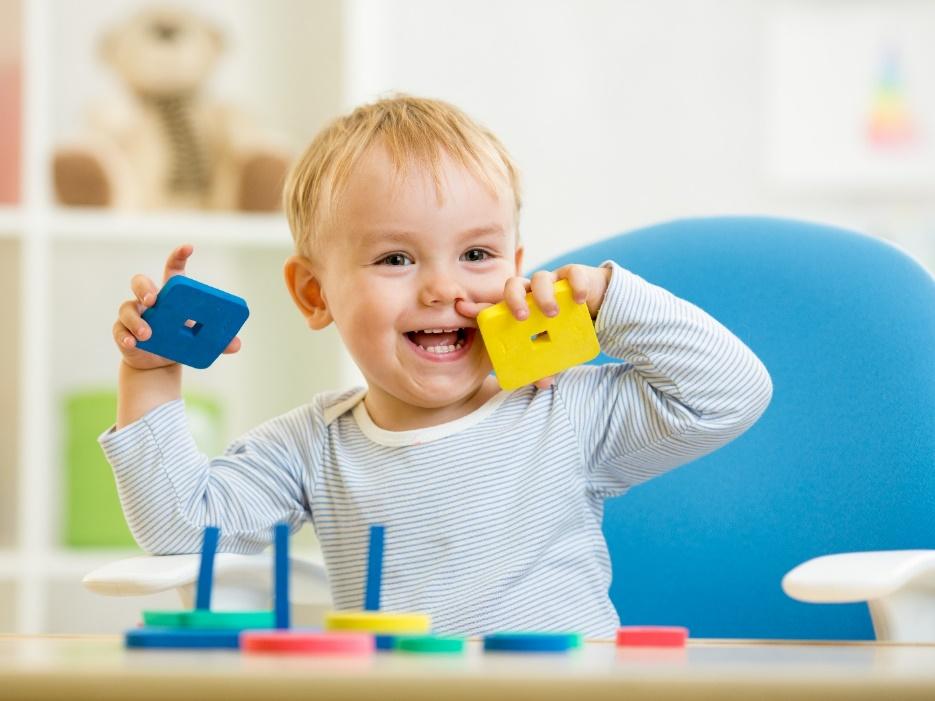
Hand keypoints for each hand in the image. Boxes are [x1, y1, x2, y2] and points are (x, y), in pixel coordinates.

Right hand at [112, 244, 241, 370]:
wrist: (159, 363)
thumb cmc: (179, 342)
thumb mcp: (199, 341)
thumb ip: (218, 341)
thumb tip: (237, 345)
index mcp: (171, 295)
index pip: (173, 269)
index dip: (178, 256)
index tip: (188, 248)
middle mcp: (149, 300)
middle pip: (140, 283)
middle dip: (144, 288)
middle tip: (154, 300)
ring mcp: (134, 315)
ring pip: (128, 308)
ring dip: (137, 320)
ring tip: (148, 333)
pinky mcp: (123, 332)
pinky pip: (119, 330)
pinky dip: (126, 336)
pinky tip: (133, 342)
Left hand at [456, 264, 610, 388]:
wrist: (595, 308)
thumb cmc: (564, 328)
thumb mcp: (551, 348)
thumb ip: (545, 364)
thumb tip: (545, 383)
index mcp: (520, 307)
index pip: (494, 306)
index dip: (477, 307)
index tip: (461, 309)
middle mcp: (532, 292)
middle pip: (513, 286)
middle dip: (514, 300)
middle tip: (521, 318)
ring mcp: (552, 281)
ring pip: (540, 278)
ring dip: (543, 295)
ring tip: (552, 313)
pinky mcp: (574, 275)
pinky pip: (572, 274)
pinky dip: (575, 285)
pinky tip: (578, 299)